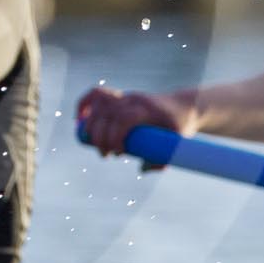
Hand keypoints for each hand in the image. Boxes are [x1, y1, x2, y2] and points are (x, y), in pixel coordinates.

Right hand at [75, 85, 199, 157]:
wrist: (184, 107)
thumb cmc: (179, 127)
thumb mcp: (175, 144)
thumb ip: (161, 159)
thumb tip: (141, 168)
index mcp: (147, 110)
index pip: (124, 118)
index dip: (115, 136)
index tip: (118, 154)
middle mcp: (133, 100)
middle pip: (107, 113)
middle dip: (100, 137)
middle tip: (105, 156)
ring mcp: (125, 96)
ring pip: (98, 103)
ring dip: (90, 125)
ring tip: (95, 144)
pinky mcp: (119, 97)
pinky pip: (96, 94)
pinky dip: (84, 105)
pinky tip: (79, 119)